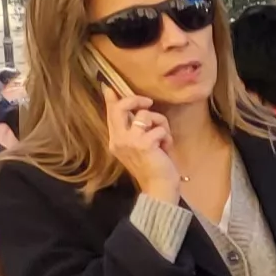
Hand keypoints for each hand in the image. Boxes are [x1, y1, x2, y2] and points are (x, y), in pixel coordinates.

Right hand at [104, 89, 177, 206]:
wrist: (158, 187)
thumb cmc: (154, 166)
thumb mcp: (141, 145)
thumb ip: (136, 129)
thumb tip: (139, 110)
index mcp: (116, 140)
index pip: (110, 114)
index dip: (111, 99)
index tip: (108, 87)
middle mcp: (118, 139)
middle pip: (121, 108)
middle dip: (136, 100)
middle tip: (148, 103)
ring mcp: (129, 142)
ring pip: (146, 115)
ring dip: (160, 124)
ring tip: (163, 138)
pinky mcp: (144, 144)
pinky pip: (159, 129)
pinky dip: (167, 137)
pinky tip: (166, 149)